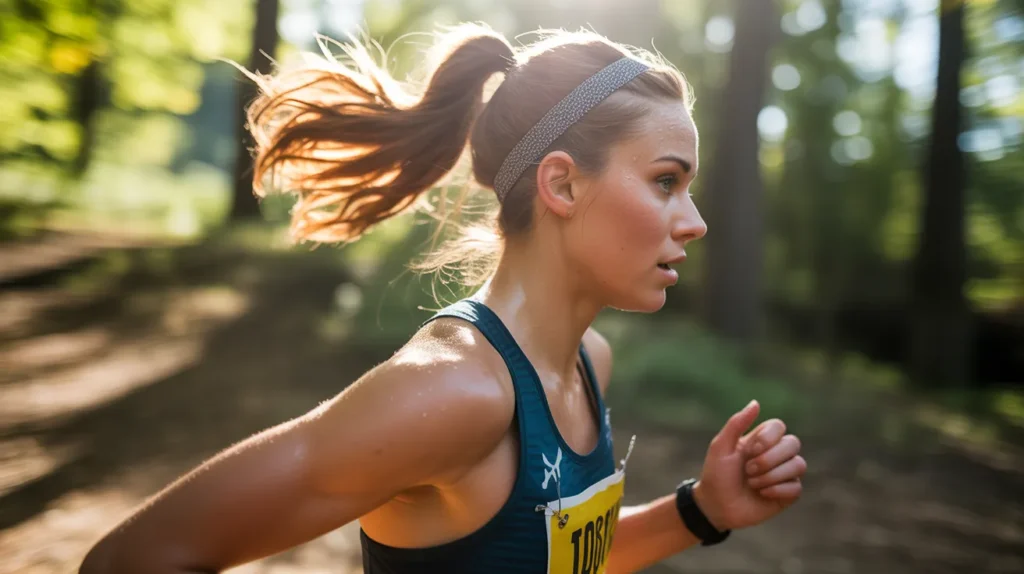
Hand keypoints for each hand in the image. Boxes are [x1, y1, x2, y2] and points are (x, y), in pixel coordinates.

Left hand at [691, 400, 805, 531]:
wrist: (715, 506)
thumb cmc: (716, 475)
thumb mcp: (720, 447)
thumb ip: (736, 424)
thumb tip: (756, 403)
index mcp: (760, 440)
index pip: (779, 426)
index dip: (768, 438)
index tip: (750, 450)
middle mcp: (776, 454)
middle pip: (793, 443)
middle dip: (769, 459)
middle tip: (748, 470)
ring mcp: (783, 473)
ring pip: (799, 465)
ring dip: (772, 475)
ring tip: (753, 483)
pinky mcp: (788, 493)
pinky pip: (797, 487)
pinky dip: (778, 490)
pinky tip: (762, 494)